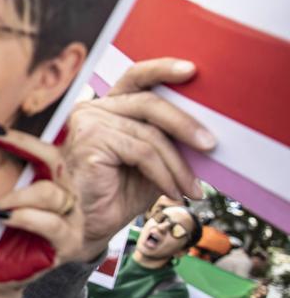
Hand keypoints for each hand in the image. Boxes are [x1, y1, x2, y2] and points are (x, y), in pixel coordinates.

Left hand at [0, 124, 84, 287]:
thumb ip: (2, 175)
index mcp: (53, 181)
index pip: (44, 149)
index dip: (20, 137)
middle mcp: (67, 195)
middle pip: (54, 162)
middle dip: (22, 146)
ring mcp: (72, 220)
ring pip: (50, 194)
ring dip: (16, 196)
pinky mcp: (68, 244)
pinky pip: (50, 223)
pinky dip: (24, 217)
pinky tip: (3, 218)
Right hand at [62, 58, 214, 262]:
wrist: (86, 228)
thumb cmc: (115, 195)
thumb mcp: (149, 162)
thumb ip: (165, 140)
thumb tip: (205, 130)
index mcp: (105, 108)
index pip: (135, 78)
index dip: (162, 69)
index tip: (192, 70)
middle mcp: (92, 109)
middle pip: (149, 102)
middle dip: (185, 124)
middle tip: (211, 146)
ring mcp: (87, 123)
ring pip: (150, 134)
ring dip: (178, 165)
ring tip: (191, 188)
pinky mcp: (89, 142)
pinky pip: (142, 152)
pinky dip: (164, 174)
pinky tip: (172, 192)